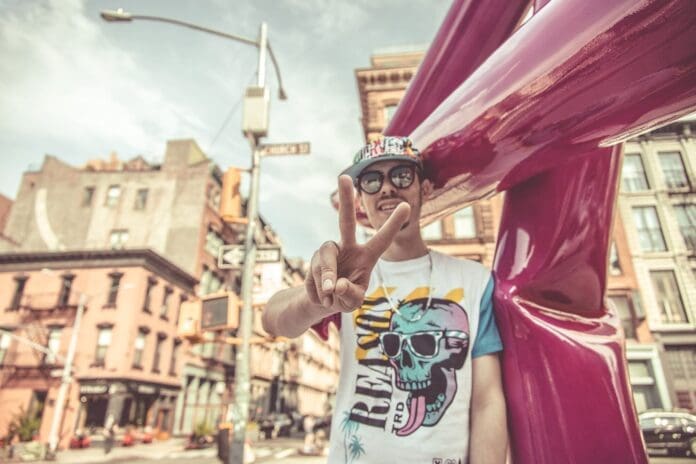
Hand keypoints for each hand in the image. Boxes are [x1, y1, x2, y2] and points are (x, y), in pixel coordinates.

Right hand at [305, 175, 410, 312]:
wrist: (324, 301)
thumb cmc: (347, 297)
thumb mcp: (354, 302)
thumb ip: (350, 294)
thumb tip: (336, 284)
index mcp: (367, 256)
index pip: (382, 239)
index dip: (393, 224)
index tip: (406, 206)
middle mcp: (347, 247)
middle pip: (345, 221)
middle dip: (344, 199)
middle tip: (344, 177)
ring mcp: (328, 251)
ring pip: (325, 262)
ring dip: (326, 281)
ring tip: (329, 297)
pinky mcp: (314, 260)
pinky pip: (314, 275)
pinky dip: (318, 292)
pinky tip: (322, 296)